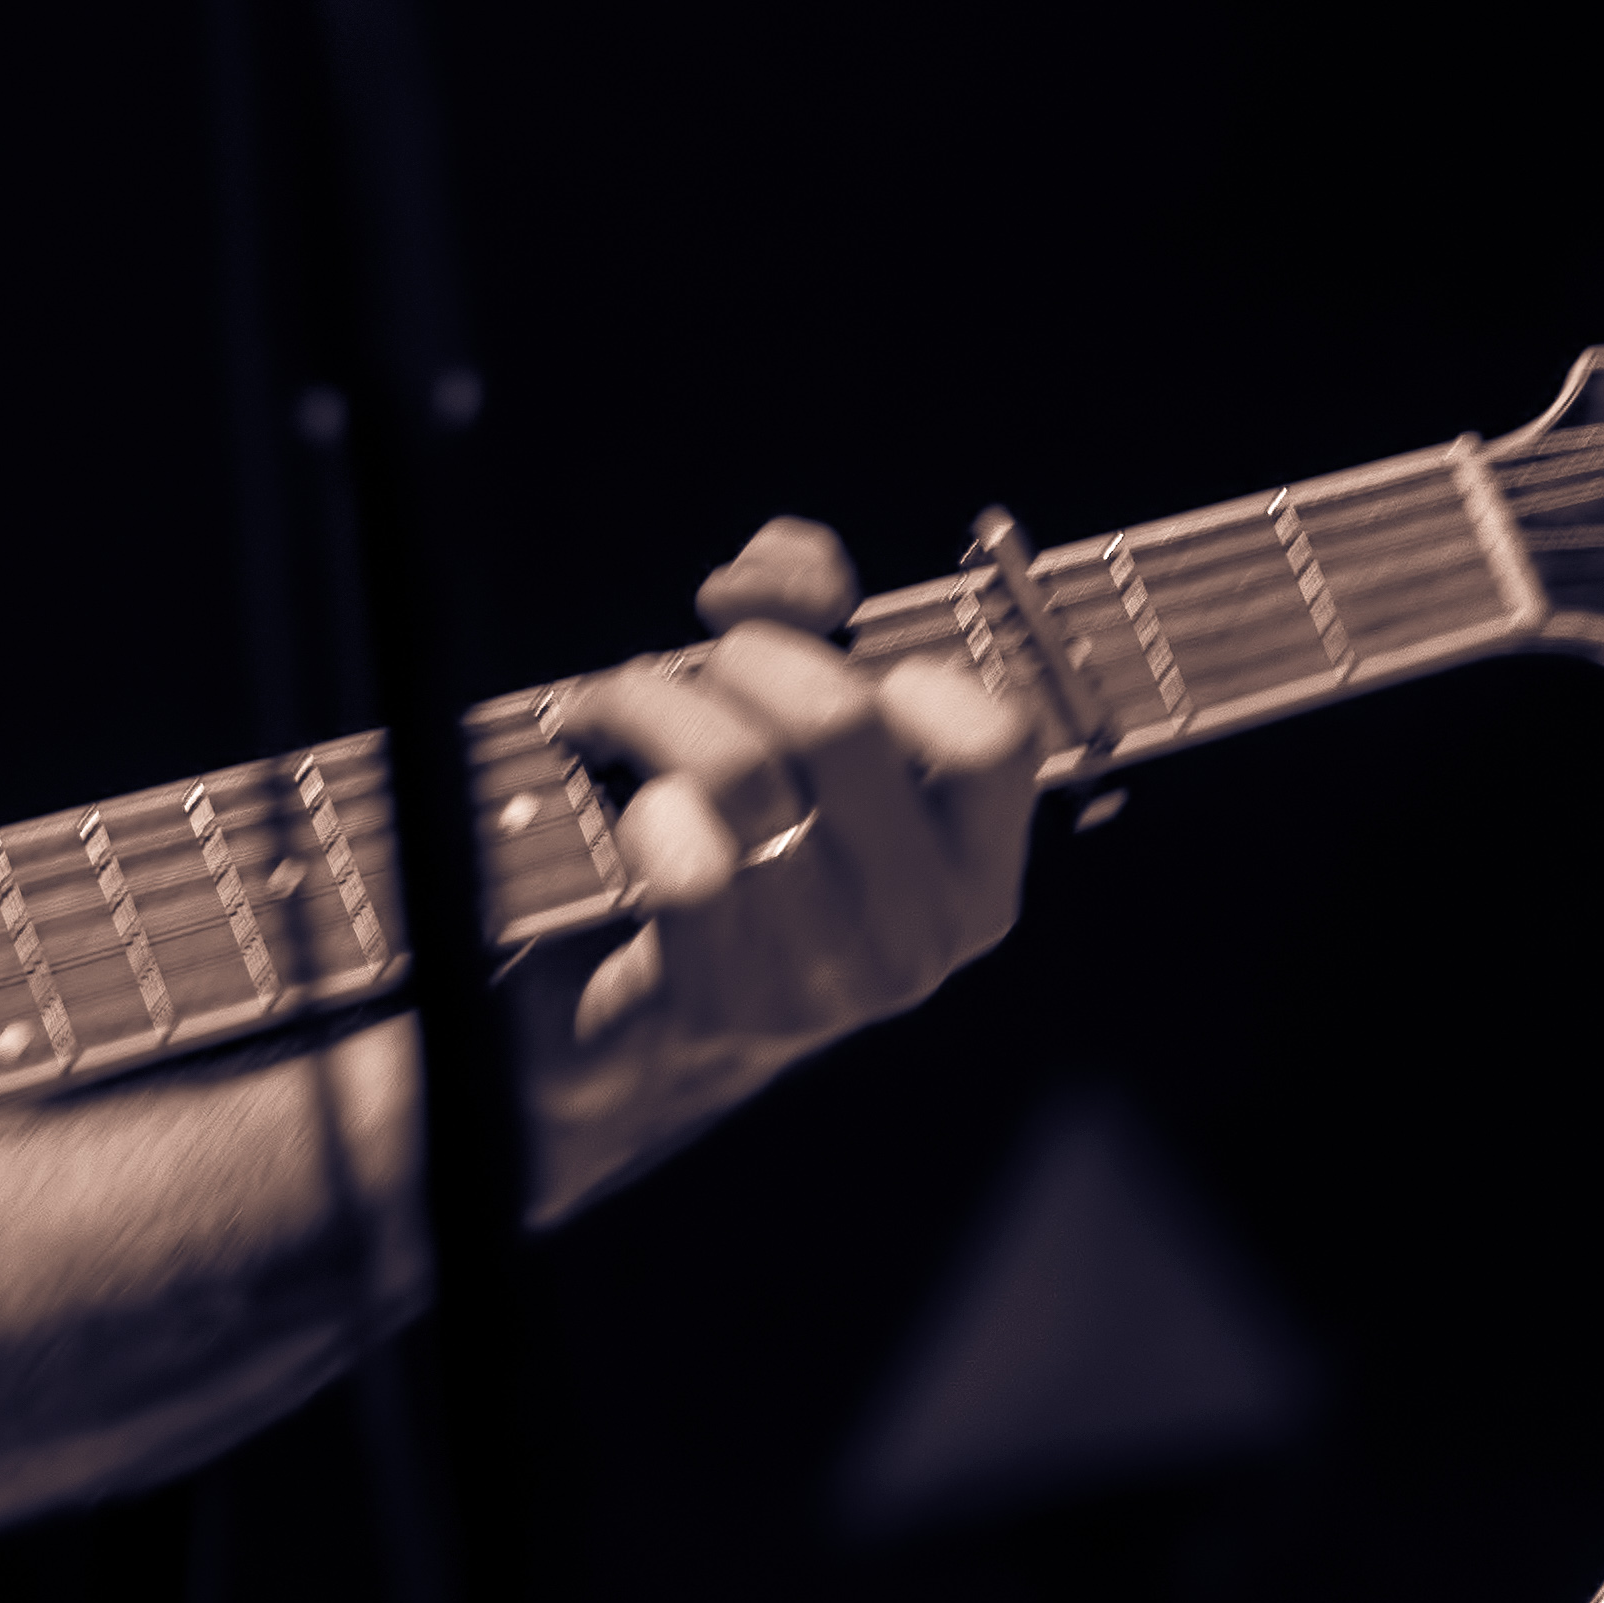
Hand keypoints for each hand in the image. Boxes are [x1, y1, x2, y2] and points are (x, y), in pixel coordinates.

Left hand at [513, 515, 1037, 1216]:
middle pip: (838, 720)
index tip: (815, 665)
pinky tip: (622, 806)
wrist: (628, 1027)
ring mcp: (827, 976)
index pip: (992, 732)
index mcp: (974, 870)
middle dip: (736, 659)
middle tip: (683, 674)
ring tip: (611, 711)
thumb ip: (801, 603)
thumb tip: (774, 575)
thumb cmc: (728, 845)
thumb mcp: (792, 716)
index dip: (894, 662)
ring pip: (738, 772)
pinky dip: (637, 804)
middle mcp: (921, 932)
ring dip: (649, 707)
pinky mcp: (724, 1001)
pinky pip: (683, 863)